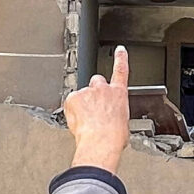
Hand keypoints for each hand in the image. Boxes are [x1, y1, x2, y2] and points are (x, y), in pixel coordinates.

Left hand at [62, 45, 130, 174]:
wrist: (101, 142)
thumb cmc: (114, 137)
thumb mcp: (123, 122)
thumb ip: (116, 112)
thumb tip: (112, 118)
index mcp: (118, 94)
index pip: (121, 70)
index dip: (120, 58)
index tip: (119, 50)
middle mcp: (103, 89)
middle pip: (96, 81)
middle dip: (94, 92)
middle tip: (94, 107)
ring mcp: (87, 92)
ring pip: (82, 95)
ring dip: (83, 105)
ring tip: (87, 122)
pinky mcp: (73, 98)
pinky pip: (70, 103)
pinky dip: (72, 111)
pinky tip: (78, 122)